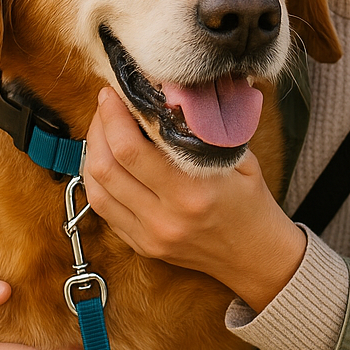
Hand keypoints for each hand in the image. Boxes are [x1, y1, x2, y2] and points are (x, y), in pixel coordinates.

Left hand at [83, 87, 305, 311]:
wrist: (256, 256)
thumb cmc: (251, 200)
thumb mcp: (238, 158)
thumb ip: (202, 131)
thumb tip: (170, 94)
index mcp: (192, 192)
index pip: (131, 149)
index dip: (114, 116)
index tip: (115, 94)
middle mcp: (165, 216)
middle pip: (107, 167)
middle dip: (99, 128)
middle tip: (105, 106)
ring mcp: (150, 235)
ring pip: (97, 189)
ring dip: (93, 153)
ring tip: (102, 129)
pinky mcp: (142, 246)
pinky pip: (103, 210)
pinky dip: (98, 180)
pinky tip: (106, 159)